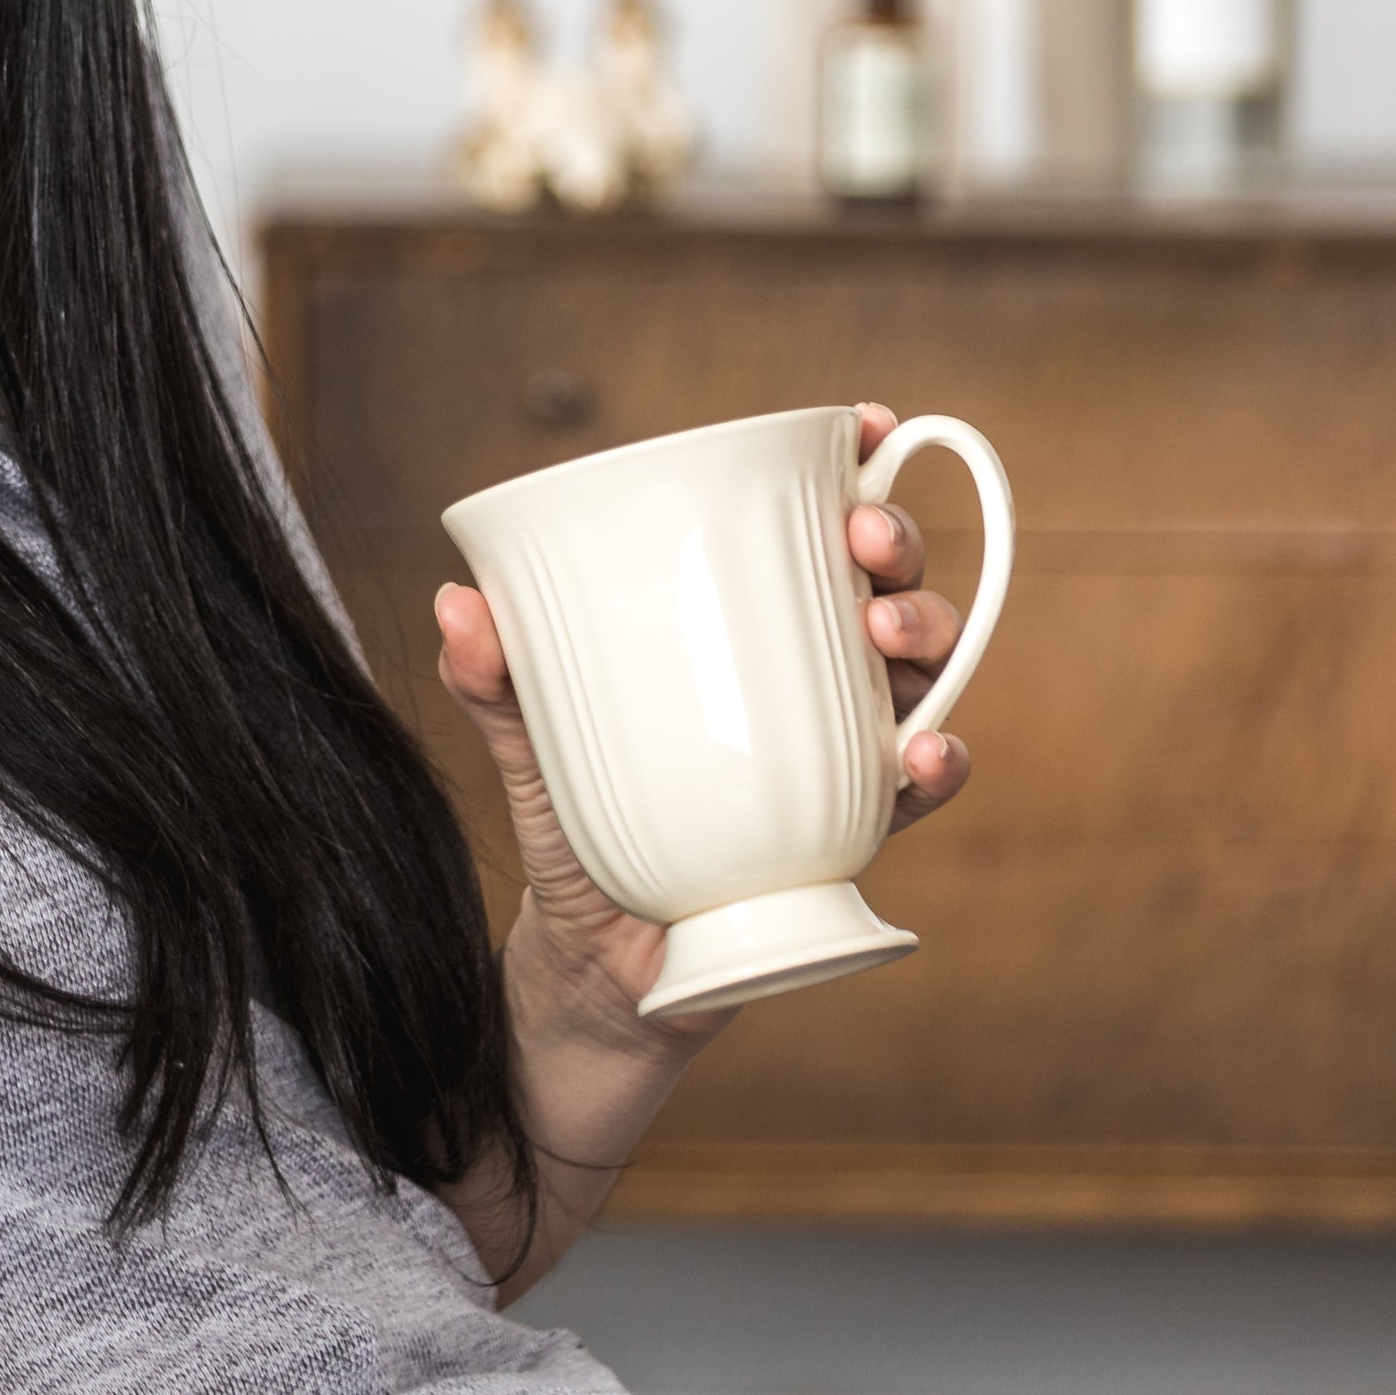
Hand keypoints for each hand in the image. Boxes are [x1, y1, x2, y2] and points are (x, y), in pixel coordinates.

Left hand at [430, 402, 974, 1037]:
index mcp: (745, 628)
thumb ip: (494, 684)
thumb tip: (455, 604)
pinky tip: (922, 749)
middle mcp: (810, 676)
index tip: (861, 425)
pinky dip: (939, 761)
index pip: (810, 529)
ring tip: (885, 626)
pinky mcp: (858, 830)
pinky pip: (921, 786)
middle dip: (895, 541)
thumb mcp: (528, 748)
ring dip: (925, 629)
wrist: (597, 969)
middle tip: (861, 537)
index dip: (856, 467)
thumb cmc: (576, 828)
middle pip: (884, 583)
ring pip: (923, 668)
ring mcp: (844, 748)